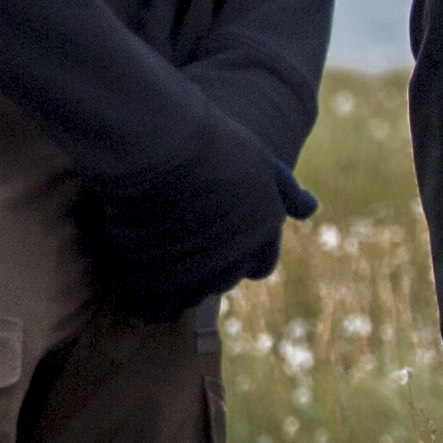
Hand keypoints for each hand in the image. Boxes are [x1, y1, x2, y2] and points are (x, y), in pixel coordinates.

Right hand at [74, 124, 310, 316]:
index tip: (214, 238)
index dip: (239, 255)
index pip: (261, 266)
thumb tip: (310, 210)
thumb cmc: (207, 143)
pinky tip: (132, 269)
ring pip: (189, 294)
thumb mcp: (259, 159)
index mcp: (265, 230)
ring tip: (150, 255)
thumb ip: (283, 189)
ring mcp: (199, 270)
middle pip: (223, 281)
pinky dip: (146, 291)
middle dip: (206, 269)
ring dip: (173, 281)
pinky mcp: (160, 276)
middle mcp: (238, 256)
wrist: (161, 143)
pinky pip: (156, 299)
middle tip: (177, 241)